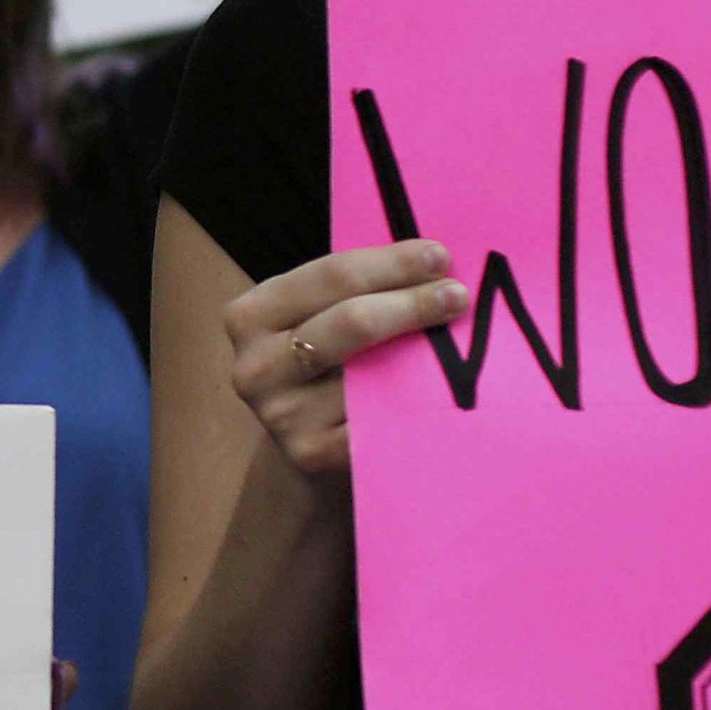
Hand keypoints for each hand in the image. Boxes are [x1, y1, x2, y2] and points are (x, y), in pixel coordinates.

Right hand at [223, 238, 466, 477]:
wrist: (305, 443)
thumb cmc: (326, 362)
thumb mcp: (317, 316)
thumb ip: (355, 289)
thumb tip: (430, 259)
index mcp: (252, 314)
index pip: (332, 276)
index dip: (392, 263)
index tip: (440, 256)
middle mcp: (256, 365)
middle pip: (351, 321)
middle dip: (413, 303)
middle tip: (458, 295)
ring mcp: (281, 414)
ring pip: (369, 374)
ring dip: (423, 357)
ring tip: (459, 342)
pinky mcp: (311, 453)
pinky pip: (377, 421)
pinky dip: (415, 405)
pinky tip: (445, 393)